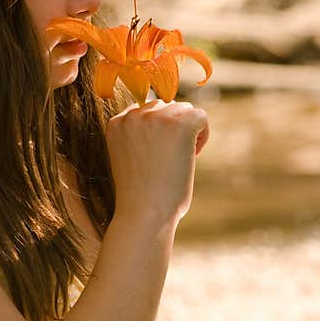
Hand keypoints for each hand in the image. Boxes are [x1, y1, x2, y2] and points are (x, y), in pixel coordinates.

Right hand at [105, 99, 209, 225]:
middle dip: (173, 129)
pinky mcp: (180, 123)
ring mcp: (156, 117)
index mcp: (117, 122)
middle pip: (166, 106)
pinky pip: (201, 117)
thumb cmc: (140, 196)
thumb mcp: (130, 156)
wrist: (145, 214)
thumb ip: (142, 134)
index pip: (146, 110)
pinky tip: (192, 156)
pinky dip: (203, 135)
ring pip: (184, 109)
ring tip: (181, 159)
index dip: (157, 131)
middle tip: (171, 159)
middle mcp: (134, 115)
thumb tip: (170, 115)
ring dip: (187, 132)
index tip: (158, 155)